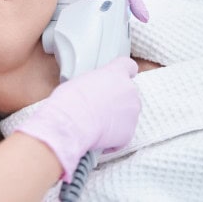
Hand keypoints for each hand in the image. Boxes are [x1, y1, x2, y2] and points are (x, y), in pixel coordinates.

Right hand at [16, 57, 139, 181]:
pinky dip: (113, 136)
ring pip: (127, 115)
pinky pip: (123, 134)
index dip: (124, 73)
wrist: (72, 124)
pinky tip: (97, 136)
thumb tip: (94, 92)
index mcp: (116, 73)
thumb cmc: (70, 101)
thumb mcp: (80, 81)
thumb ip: (95, 84)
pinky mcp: (129, 133)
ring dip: (116, 118)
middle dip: (116, 100)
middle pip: (128, 93)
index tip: (119, 79)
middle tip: (98, 106)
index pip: (128, 66)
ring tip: (96, 123)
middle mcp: (129, 90)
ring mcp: (132, 112)